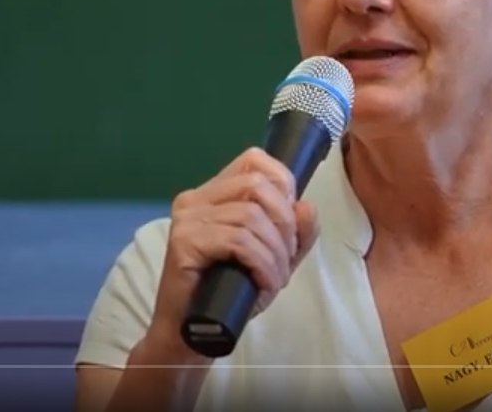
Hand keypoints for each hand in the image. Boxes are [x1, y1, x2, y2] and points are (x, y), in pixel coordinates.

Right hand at [143, 147, 319, 359]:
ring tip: (275, 278)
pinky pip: (237, 240)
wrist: (190, 332)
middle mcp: (196, 198)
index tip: (291, 221)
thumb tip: (307, 206)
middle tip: (285, 259)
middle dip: (285, 223)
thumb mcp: (274, 259)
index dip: (283, 183)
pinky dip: (261, 263)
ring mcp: (187, 218)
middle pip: (256, 184)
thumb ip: (297, 233)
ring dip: (275, 251)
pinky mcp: (183, 242)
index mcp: (214, 193)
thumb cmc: (230, 292)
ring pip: (250, 215)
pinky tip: (264, 282)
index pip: (254, 159)